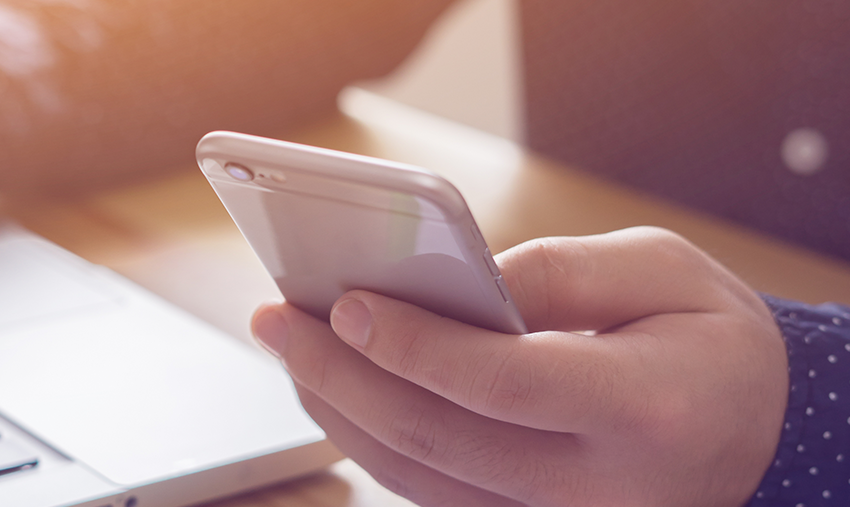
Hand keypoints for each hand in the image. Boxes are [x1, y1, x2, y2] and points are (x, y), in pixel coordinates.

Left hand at [251, 226, 787, 506]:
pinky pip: (427, 488)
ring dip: (336, 408)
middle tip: (276, 318)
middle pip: (438, 437)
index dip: (416, 345)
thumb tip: (458, 278)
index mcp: (645, 410)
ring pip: (417, 475)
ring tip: (287, 342)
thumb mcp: (669, 275)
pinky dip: (369, 435)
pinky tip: (332, 381)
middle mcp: (599, 489)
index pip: (504, 385)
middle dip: (340, 374)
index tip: (347, 302)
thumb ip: (564, 270)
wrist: (750, 434)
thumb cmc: (708, 343)